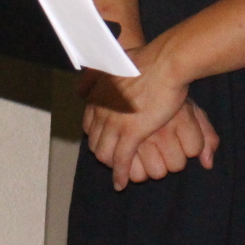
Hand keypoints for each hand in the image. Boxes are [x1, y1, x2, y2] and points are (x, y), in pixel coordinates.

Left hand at [81, 41, 200, 190]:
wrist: (165, 63)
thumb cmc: (147, 61)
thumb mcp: (112, 64)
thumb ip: (94, 77)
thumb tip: (79, 90)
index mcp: (98, 94)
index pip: (89, 124)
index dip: (96, 135)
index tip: (104, 140)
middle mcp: (101, 109)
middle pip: (95, 141)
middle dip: (102, 153)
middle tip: (113, 161)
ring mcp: (114, 122)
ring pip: (105, 154)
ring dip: (110, 166)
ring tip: (117, 173)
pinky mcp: (131, 132)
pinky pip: (121, 160)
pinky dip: (120, 175)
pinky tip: (121, 184)